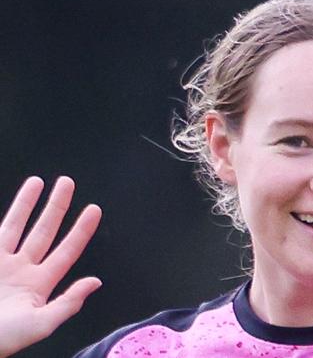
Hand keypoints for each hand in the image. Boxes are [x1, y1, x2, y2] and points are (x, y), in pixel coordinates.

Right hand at [0, 177, 101, 357]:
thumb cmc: (2, 339)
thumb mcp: (41, 324)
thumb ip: (68, 302)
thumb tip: (95, 282)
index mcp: (39, 285)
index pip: (67, 250)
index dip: (82, 230)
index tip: (94, 209)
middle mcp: (20, 270)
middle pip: (43, 231)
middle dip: (56, 206)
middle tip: (67, 182)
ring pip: (15, 225)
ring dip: (26, 203)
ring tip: (37, 181)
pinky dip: (6, 218)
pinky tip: (14, 204)